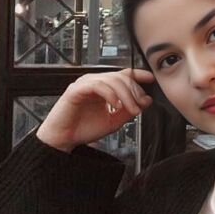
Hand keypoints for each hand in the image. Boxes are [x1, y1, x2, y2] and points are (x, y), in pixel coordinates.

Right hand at [36, 68, 155, 152]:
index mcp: (104, 87)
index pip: (123, 75)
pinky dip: (110, 94)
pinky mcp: (76, 90)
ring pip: (112, 80)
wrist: (64, 139)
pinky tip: (115, 105)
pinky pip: (97, 86)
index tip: (151, 79)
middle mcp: (95, 82)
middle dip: (134, 92)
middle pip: (121, 77)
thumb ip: (129, 110)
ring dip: (126, 95)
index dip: (138, 74)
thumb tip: (146, 100)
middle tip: (139, 108)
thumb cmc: (84, 129)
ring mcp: (85, 84)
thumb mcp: (114, 121)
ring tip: (130, 110)